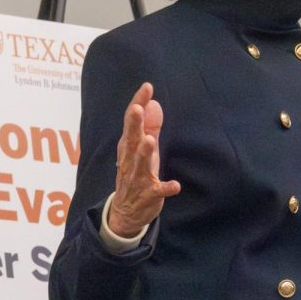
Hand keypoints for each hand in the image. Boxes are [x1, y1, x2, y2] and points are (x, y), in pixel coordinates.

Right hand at [107, 82, 180, 237]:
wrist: (125, 212)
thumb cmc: (136, 174)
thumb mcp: (142, 149)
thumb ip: (149, 126)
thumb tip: (153, 103)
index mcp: (128, 147)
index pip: (131, 122)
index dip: (138, 103)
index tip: (147, 87)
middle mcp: (130, 161)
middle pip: (130, 140)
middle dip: (134, 124)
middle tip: (136, 108)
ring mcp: (138, 179)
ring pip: (140, 165)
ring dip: (144, 153)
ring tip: (150, 140)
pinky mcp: (148, 196)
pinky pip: (157, 191)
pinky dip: (166, 188)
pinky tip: (175, 185)